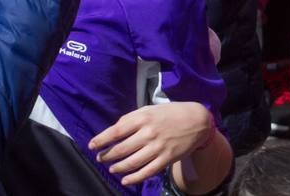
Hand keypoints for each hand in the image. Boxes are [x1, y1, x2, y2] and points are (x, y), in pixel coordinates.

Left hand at [89, 102, 213, 186]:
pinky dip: (134, 178)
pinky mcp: (166, 158)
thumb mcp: (151, 109)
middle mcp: (149, 133)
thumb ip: (132, 118)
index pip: (116, 131)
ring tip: (112, 168)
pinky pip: (147, 172)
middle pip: (121, 149)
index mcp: (144, 118)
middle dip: (107, 155)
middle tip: (101, 158)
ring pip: (131, 162)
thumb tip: (114, 129)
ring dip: (118, 167)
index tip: (92, 146)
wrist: (198, 120)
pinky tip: (125, 180)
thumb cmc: (171, 113)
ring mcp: (158, 147)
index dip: (101, 140)